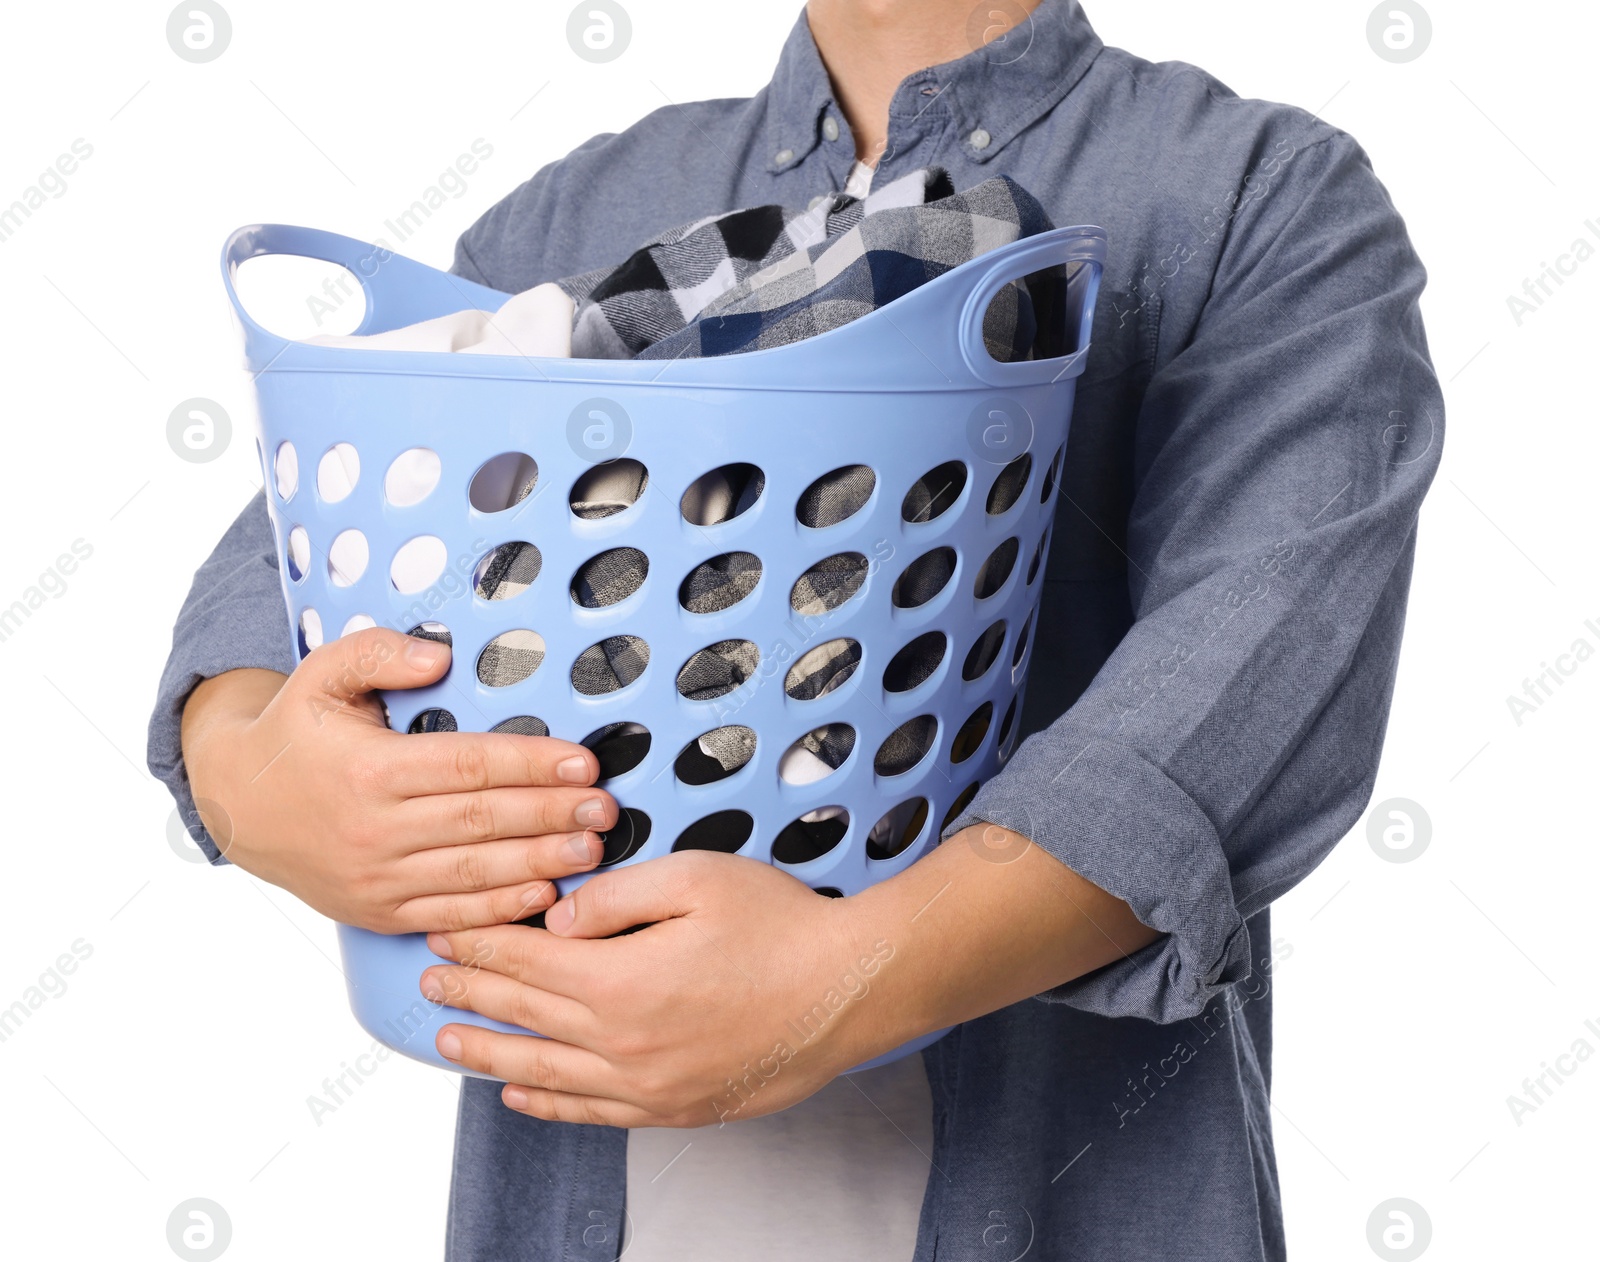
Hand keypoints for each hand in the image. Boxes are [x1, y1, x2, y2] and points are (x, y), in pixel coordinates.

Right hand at [180, 627, 617, 932]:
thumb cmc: (297, 731)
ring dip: (538, 862)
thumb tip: (438, 658)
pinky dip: (498, 908)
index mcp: (368, 768)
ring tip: (592, 850)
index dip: (530, 765)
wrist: (237, 803)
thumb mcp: (323, 673)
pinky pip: (448, 912)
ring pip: (471, 873)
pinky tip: (543, 894)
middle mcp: (372, 828)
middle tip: (606, 809)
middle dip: (551, 815)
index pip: (467, 766)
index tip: (583, 763)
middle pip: (480, 822)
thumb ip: (378, 653)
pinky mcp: (377, 912)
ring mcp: (375, 877)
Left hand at [422, 824, 1161, 1127]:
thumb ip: (614, 897)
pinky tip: (523, 1097)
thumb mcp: (694, 878)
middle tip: (430, 982)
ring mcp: (649, 1084)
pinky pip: (593, 1112)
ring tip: (449, 1046)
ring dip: (491, 1059)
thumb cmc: (781, 925)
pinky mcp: (677, 1105)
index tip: (445, 933)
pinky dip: (549, 1105)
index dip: (479, 946)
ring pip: (546, 1076)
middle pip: (525, 1019)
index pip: (525, 964)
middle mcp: (623, 1045)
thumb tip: (556, 921)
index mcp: (620, 982)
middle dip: (471, 996)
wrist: (849, 988)